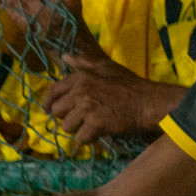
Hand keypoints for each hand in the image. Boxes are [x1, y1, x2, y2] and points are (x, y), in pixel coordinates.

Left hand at [42, 44, 162, 142]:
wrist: (148, 102)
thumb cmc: (129, 84)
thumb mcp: (106, 67)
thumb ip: (84, 62)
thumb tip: (65, 57)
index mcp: (81, 77)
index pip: (53, 91)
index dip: (47, 102)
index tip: (48, 110)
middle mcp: (80, 91)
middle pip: (57, 111)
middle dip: (67, 117)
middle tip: (81, 118)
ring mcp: (87, 108)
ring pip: (67, 127)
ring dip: (78, 129)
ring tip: (91, 125)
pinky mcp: (95, 124)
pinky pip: (80, 138)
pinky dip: (89, 138)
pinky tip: (99, 132)